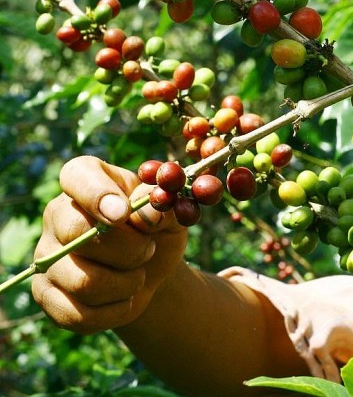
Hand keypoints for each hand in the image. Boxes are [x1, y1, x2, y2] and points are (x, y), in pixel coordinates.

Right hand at [32, 156, 187, 333]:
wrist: (150, 271)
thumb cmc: (157, 232)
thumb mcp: (171, 216)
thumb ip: (163, 209)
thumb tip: (149, 213)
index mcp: (87, 181)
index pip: (78, 176)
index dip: (98, 193)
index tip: (123, 214)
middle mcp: (57, 215)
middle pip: (77, 232)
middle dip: (127, 249)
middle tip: (149, 251)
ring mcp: (46, 256)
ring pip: (82, 281)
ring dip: (126, 284)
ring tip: (138, 275)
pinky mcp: (46, 295)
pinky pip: (77, 313)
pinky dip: (114, 312)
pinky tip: (125, 299)